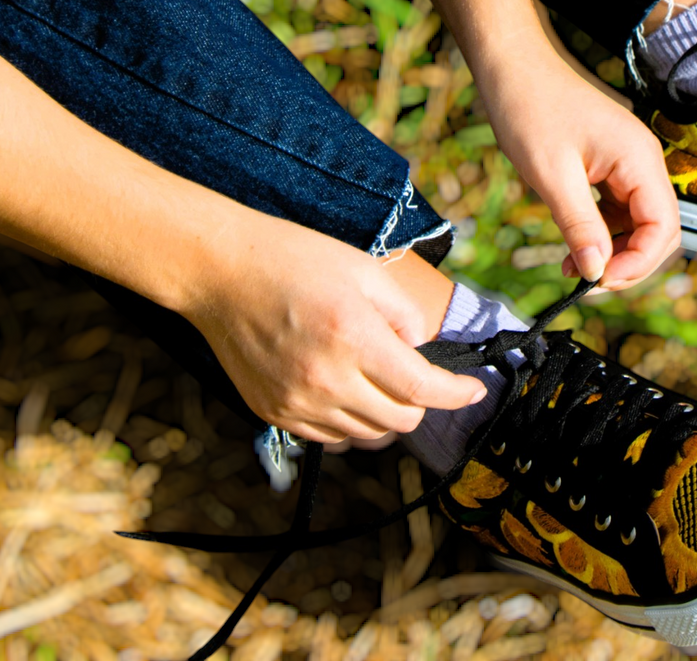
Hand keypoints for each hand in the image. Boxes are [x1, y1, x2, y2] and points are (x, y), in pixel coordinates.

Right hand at [181, 208, 485, 443]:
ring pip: (367, 436)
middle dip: (421, 400)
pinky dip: (349, 420)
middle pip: (400, 420)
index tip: (474, 390)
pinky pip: (330, 437)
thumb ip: (403, 313)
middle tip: (416, 372)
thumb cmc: (295, 259)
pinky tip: (344, 386)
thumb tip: (419, 349)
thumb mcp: (364, 269)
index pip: (422, 389)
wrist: (222, 272)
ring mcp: (296, 404)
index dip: (457, 394)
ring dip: (385, 412)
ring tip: (376, 375)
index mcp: (353, 338)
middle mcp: (326, 380)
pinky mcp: (274, 413)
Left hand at [478, 42, 679, 289]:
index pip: (664, 227)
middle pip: (658, 230)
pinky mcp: (610, 166)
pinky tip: (573, 246)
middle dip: (628, 263)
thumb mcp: (552, 175)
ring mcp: (627, 162)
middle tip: (586, 282)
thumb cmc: (529, 110)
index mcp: (639, 158)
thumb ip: (580, 225)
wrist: (511, 68)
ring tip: (572, 268)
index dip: (638, 264)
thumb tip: (599, 272)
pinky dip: (601, 233)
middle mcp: (642, 160)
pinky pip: (619, 210)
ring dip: (613, 251)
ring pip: (638, 223)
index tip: (598, 282)